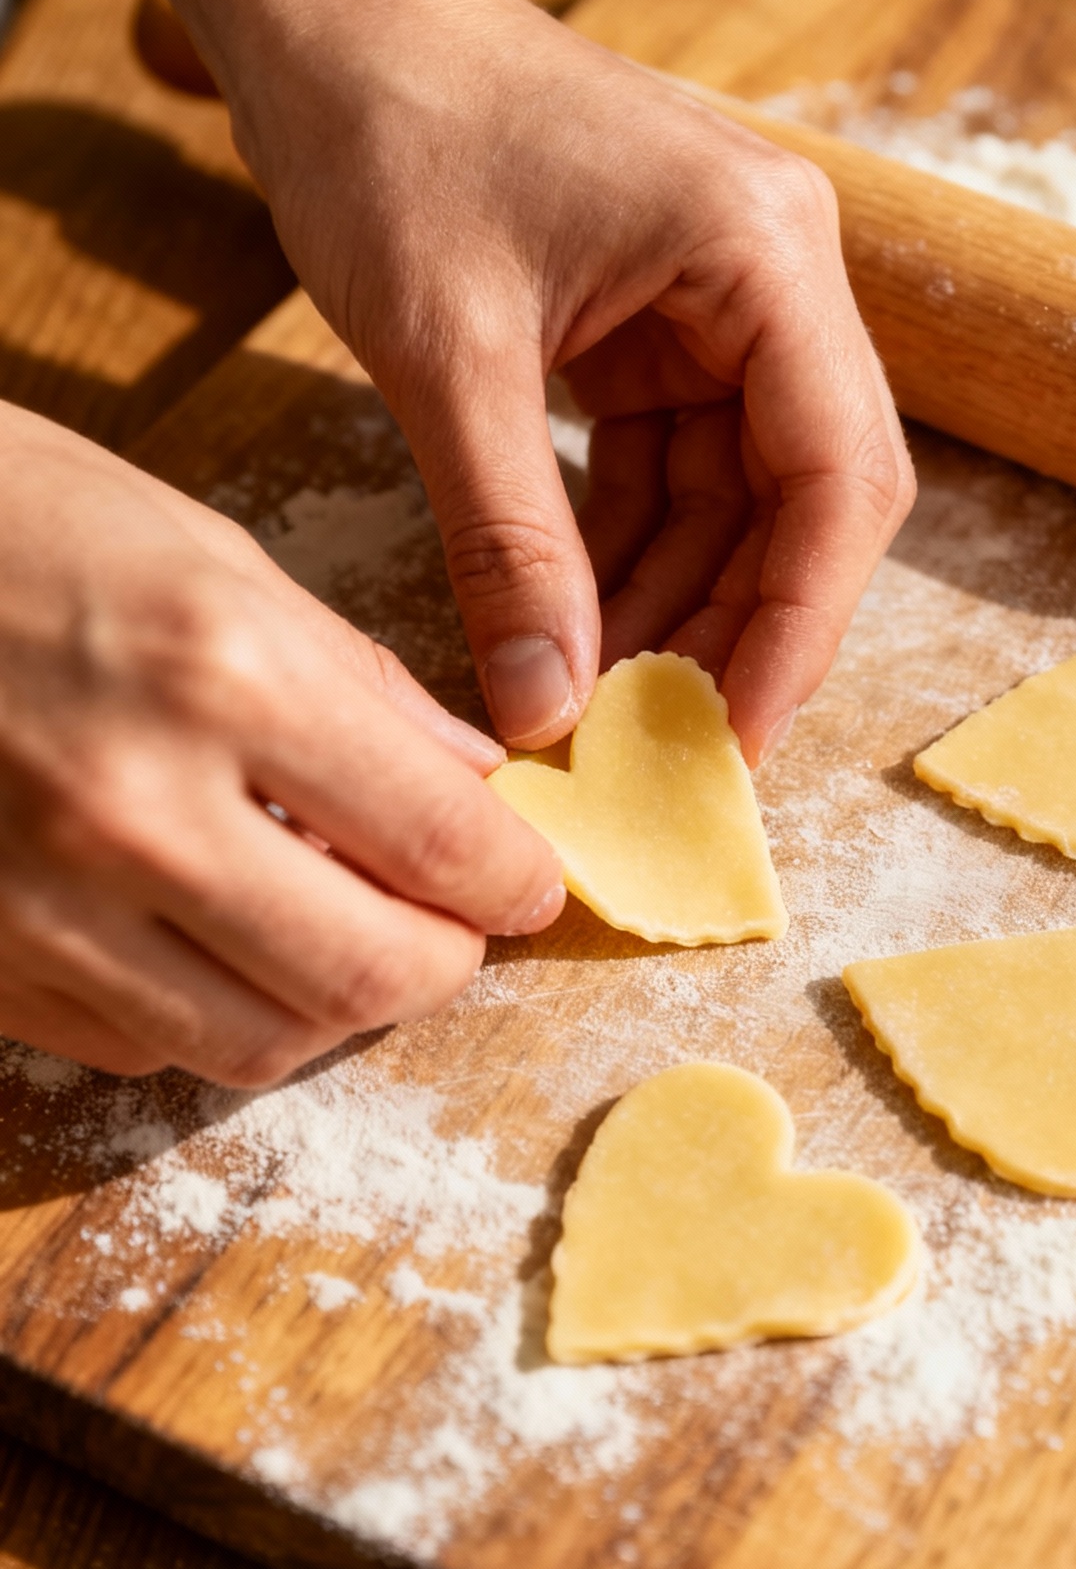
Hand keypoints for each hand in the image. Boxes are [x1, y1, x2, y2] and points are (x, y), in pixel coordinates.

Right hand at [0, 404, 563, 1083]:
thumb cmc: (12, 521)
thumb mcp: (208, 553)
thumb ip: (356, 684)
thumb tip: (473, 785)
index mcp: (220, 674)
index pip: (436, 841)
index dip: (514, 880)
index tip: (530, 882)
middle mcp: (137, 811)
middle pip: (366, 976)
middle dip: (443, 962)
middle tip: (454, 922)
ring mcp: (44, 905)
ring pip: (260, 1042)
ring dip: (333, 1004)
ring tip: (345, 934)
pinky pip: (144, 1047)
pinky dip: (212, 1012)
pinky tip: (216, 938)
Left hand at [218, 0, 914, 763]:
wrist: (317, 5)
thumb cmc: (383, 131)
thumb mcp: (446, 359)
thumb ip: (510, 544)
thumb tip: (549, 709)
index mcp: (764, 251)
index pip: (840, 476)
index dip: (799, 626)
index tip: (735, 742)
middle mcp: (773, 268)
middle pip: (807, 494)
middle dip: (734, 625)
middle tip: (656, 745)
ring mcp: (719, 292)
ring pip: (738, 491)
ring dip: (673, 596)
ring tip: (591, 701)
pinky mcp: (657, 313)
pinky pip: (671, 459)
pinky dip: (625, 543)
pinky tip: (568, 622)